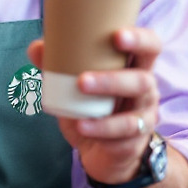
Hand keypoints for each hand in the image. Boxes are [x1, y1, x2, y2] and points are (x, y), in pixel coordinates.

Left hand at [28, 28, 157, 186]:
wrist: (103, 151)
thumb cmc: (94, 107)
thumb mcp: (76, 86)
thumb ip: (58, 65)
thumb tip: (36, 47)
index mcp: (136, 68)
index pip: (151, 47)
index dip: (140, 39)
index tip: (116, 35)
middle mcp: (146, 91)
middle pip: (143, 81)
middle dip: (113, 80)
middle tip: (82, 80)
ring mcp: (144, 118)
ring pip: (134, 114)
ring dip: (106, 117)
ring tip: (79, 115)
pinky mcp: (135, 142)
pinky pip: (122, 139)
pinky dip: (101, 132)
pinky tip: (83, 127)